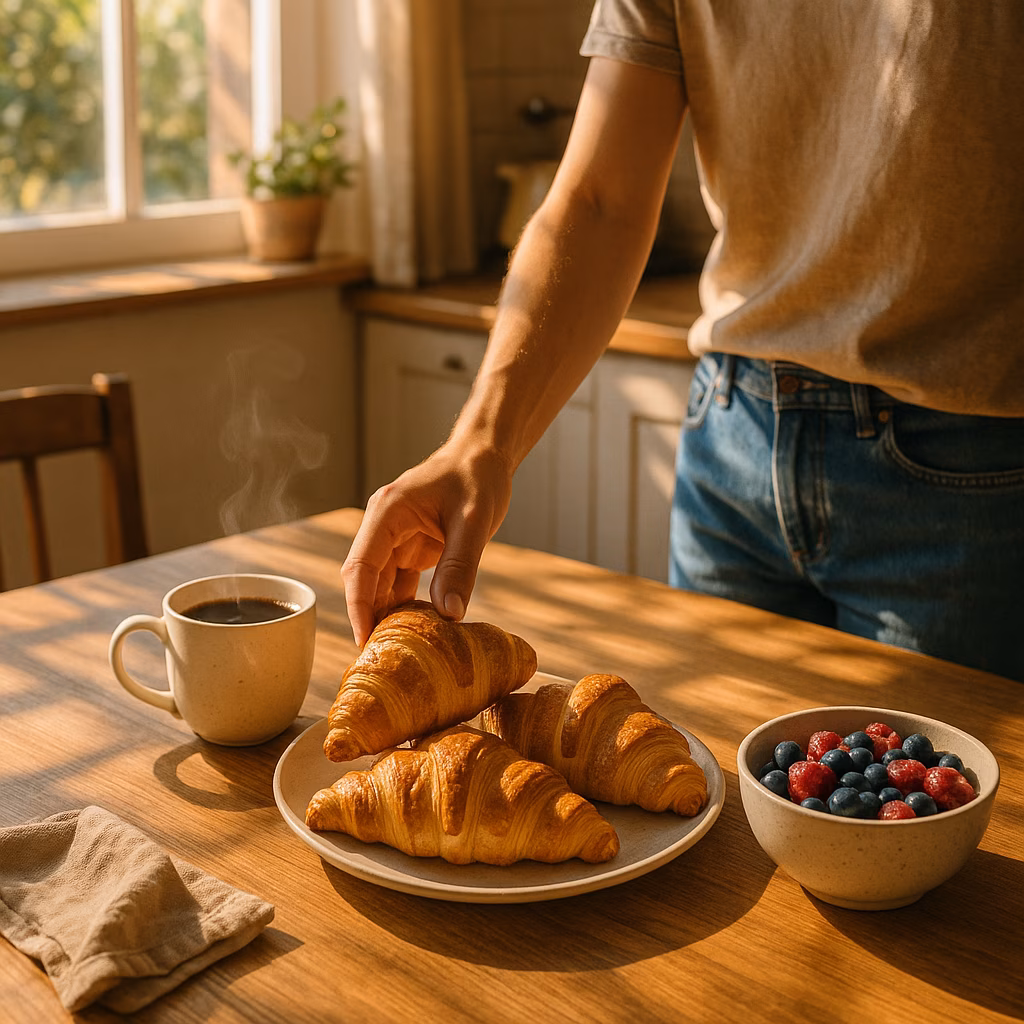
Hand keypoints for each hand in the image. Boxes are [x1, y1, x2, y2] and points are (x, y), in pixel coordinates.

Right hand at [341, 442, 513, 646]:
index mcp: (386, 513)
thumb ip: (460, 566)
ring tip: (398, 652)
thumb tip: (450, 615)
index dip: (358, 607)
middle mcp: (383, 527)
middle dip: (370, 618)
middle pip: (365, 581)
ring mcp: (395, 538)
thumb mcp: (474, 521)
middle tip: (380, 658)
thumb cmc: (477, 477)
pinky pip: (400, 583)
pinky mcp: (411, 548)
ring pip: (381, 586)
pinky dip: (407, 607)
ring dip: (388, 615)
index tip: (365, 641)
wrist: (485, 456)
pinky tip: (417, 632)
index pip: (360, 567)